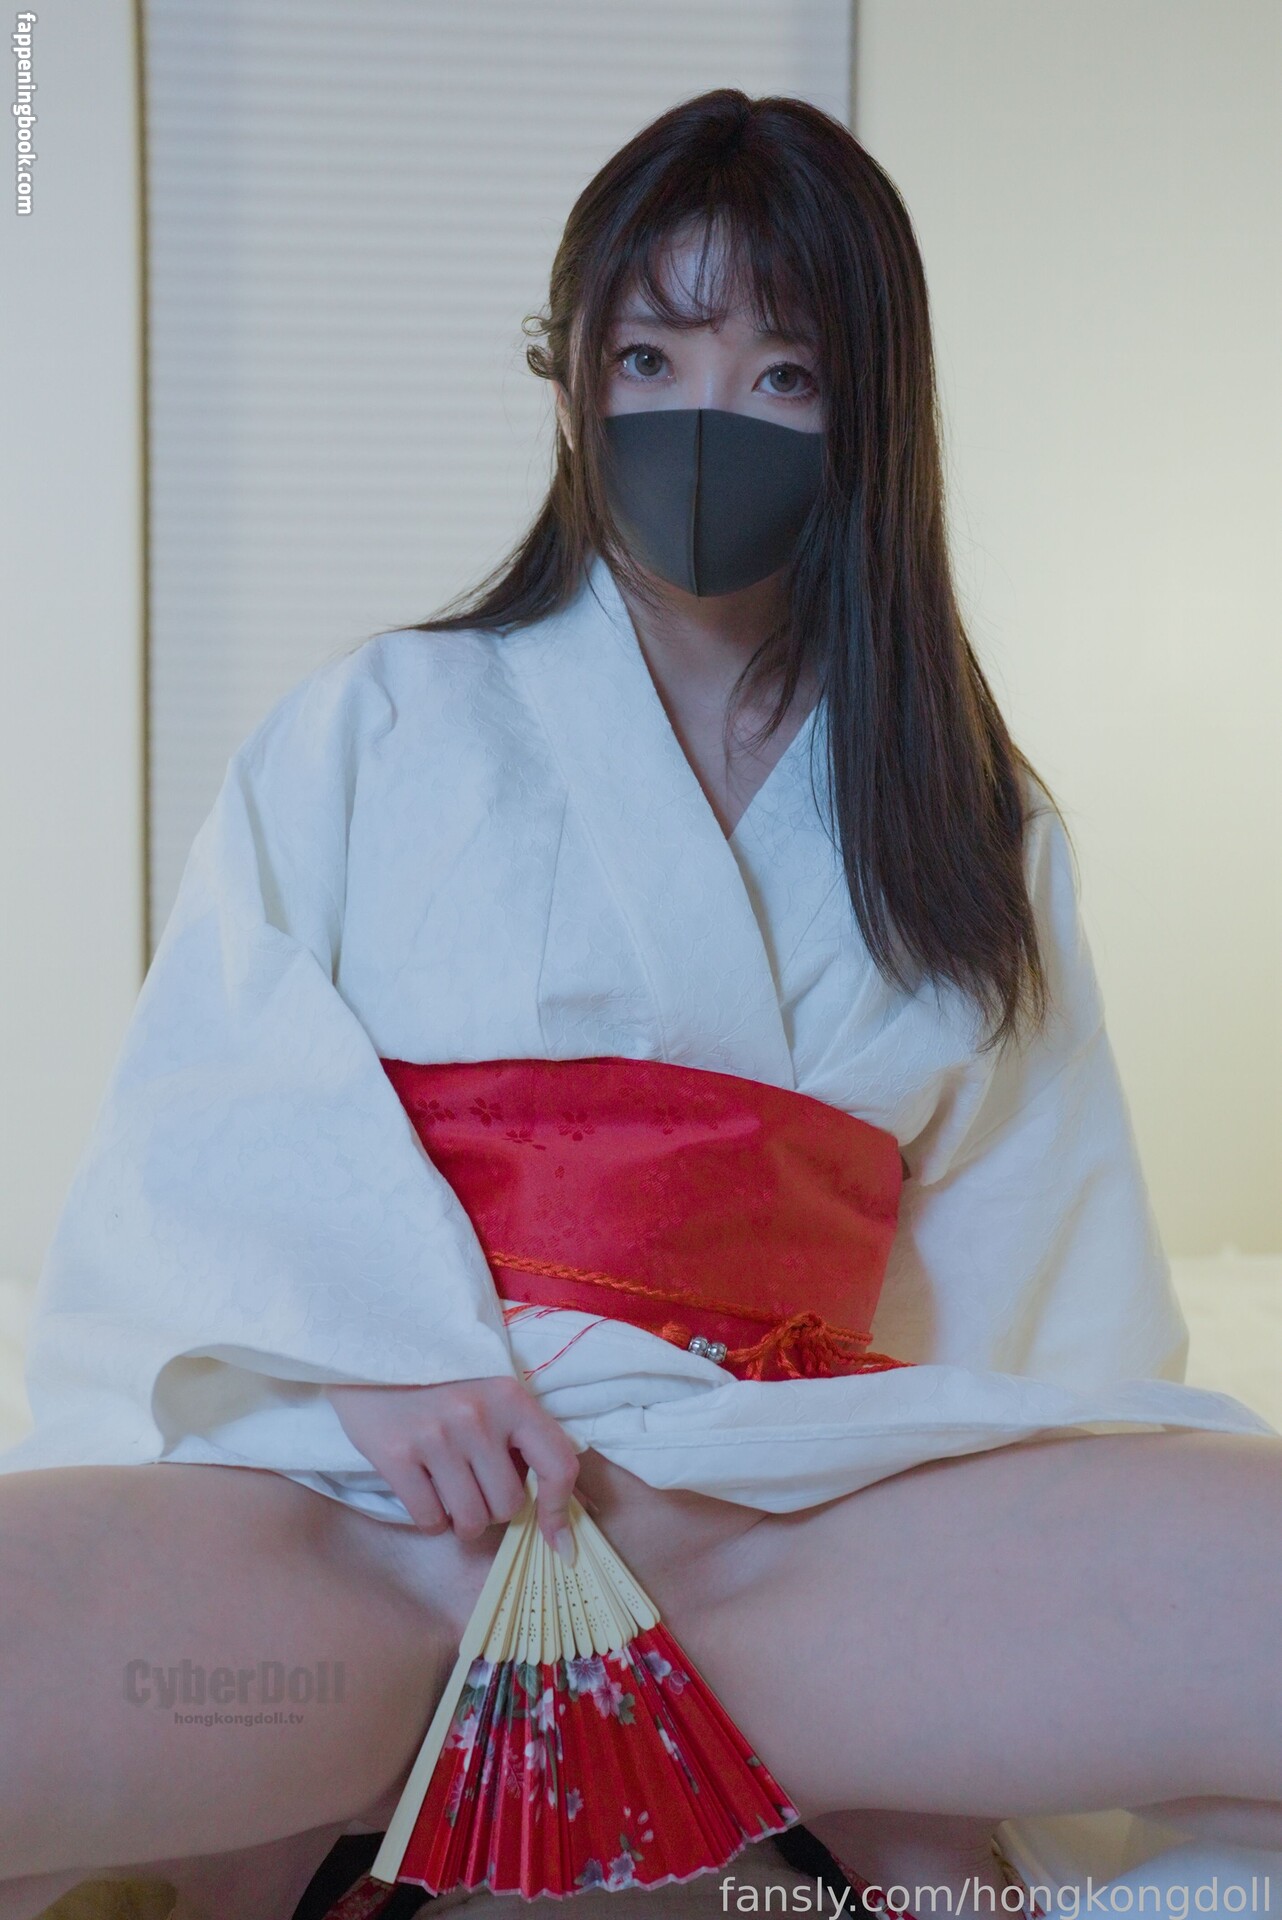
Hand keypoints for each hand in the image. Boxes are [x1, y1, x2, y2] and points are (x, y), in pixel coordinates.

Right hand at [326, 1374, 580, 1559]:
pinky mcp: (396, 1455)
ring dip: (463, 1521)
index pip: (557, 1463)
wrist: (376, 1348)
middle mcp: (477, 1417)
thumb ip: (518, 1435)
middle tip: (477, 1489)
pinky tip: (425, 1494)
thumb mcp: (490, 1391)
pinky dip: (432, 1519)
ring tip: (451, 1495)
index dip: (560, 1510)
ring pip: (470, 1520)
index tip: (557, 1539)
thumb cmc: (441, 1377)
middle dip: (495, 1509)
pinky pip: (429, 1519)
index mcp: (510, 1398)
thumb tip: (552, 1503)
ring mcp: (435, 1437)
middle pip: (508, 1504)